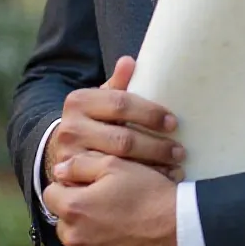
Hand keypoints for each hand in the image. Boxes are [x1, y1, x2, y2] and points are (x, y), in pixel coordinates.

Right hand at [44, 56, 184, 183]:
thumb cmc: (96, 119)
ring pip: (119, 164)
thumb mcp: (103, 99)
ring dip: (151, 167)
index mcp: (79, 101)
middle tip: (180, 151)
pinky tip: (157, 183)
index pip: (121, 104)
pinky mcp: (74, 182)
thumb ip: (118, 84)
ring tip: (175, 167)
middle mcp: (70, 128)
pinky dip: (138, 184)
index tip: (173, 122)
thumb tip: (129, 61)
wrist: (65, 148)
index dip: (150, 113)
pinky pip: (112, 184)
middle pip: (123, 139)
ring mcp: (71, 158)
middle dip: (156, 146)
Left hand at [44, 153, 178, 245]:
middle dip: (78, 211)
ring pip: (76, 244)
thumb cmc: (149, 193)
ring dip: (87, 234)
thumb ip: (81, 164)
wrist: (179, 230)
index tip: (89, 186)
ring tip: (116, 224)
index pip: (51, 194)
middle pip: (63, 220)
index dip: (69, 186)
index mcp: (74, 208)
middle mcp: (73, 239)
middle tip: (107, 204)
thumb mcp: (117, 165)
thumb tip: (58, 170)